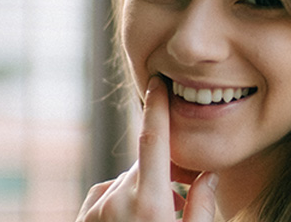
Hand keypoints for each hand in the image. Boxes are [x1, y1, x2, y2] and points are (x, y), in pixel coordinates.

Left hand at [76, 76, 218, 220]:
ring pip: (123, 182)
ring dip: (138, 190)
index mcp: (150, 205)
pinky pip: (103, 195)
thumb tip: (209, 176)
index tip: (157, 82)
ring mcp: (96, 212)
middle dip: (159, 173)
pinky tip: (129, 220)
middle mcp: (118, 203)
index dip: (157, 107)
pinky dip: (117, 199)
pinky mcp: (82, 221)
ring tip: (151, 220)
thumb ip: (203, 207)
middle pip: (142, 166)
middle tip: (176, 200)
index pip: (154, 141)